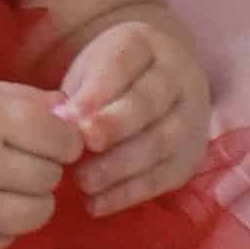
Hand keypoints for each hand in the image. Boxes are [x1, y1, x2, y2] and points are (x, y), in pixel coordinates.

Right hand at [0, 74, 70, 248]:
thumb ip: (21, 99)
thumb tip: (73, 113)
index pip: (61, 139)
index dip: (62, 139)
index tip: (48, 139)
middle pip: (51, 177)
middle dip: (41, 166)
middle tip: (15, 159)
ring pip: (37, 214)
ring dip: (28, 200)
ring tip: (2, 186)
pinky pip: (3, 241)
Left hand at [52, 9, 212, 215]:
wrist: (158, 84)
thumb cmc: (111, 78)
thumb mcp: (91, 69)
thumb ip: (78, 93)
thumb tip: (58, 123)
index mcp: (146, 44)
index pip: (123, 62)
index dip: (98, 90)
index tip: (71, 117)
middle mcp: (178, 76)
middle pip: (149, 102)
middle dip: (115, 126)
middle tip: (83, 145)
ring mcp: (191, 117)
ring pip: (161, 141)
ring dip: (120, 165)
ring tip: (83, 181)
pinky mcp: (191, 157)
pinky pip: (163, 177)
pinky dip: (129, 194)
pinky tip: (97, 204)